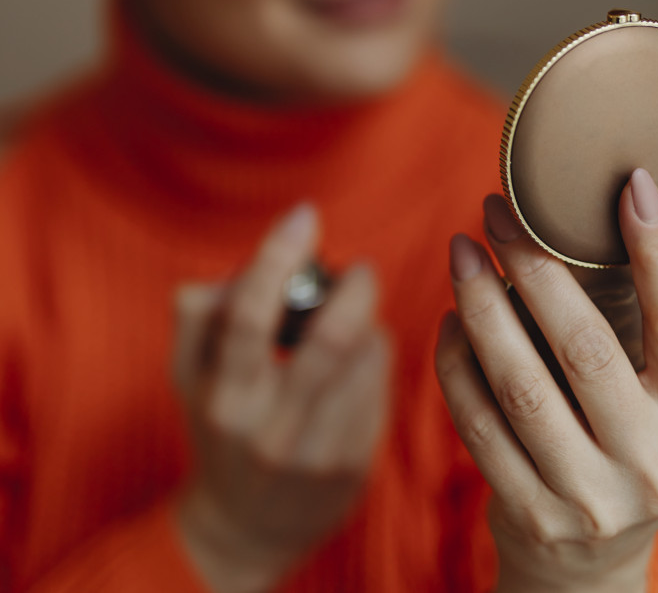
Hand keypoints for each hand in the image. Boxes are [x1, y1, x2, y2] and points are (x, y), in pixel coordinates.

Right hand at [172, 204, 389, 592]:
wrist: (248, 526)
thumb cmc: (222, 432)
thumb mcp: (190, 379)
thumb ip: (198, 319)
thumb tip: (230, 273)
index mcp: (224, 399)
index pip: (248, 317)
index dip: (278, 257)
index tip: (305, 215)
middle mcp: (271, 430)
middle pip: (329, 339)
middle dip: (355, 288)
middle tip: (360, 270)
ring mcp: (318, 453)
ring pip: (367, 360)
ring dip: (368, 324)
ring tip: (352, 324)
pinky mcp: (354, 467)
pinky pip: (381, 388)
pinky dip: (376, 357)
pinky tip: (360, 360)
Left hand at [435, 169, 657, 592]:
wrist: (589, 561)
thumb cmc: (638, 448)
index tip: (631, 183)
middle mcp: (648, 463)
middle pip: (585, 347)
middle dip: (534, 267)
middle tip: (494, 211)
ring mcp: (584, 495)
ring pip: (519, 385)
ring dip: (480, 307)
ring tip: (460, 254)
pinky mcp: (525, 511)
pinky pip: (476, 423)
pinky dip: (456, 364)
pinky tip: (450, 321)